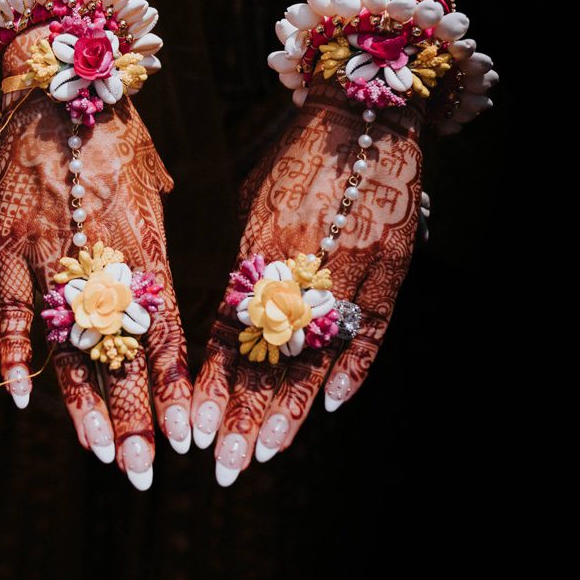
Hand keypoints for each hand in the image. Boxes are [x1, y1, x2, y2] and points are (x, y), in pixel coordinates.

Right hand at [0, 24, 190, 489]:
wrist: (58, 84)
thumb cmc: (115, 131)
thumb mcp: (154, 181)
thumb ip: (160, 236)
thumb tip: (165, 283)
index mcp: (147, 241)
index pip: (167, 330)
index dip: (174, 388)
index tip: (188, 435)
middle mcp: (101, 255)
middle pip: (121, 352)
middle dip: (135, 417)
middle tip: (146, 471)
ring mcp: (50, 253)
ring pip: (68, 344)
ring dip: (84, 404)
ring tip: (100, 455)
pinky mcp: (7, 243)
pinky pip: (9, 310)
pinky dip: (15, 353)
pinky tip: (25, 397)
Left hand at [191, 75, 421, 484]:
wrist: (363, 114)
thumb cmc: (294, 157)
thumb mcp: (249, 199)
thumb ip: (235, 256)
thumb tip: (214, 312)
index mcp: (258, 242)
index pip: (225, 327)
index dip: (208, 379)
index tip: (188, 425)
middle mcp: (300, 260)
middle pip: (266, 352)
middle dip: (241, 412)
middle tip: (223, 465)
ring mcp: (349, 265)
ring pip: (315, 351)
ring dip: (291, 407)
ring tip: (265, 452)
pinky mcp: (391, 263)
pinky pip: (371, 325)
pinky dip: (355, 365)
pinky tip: (334, 405)